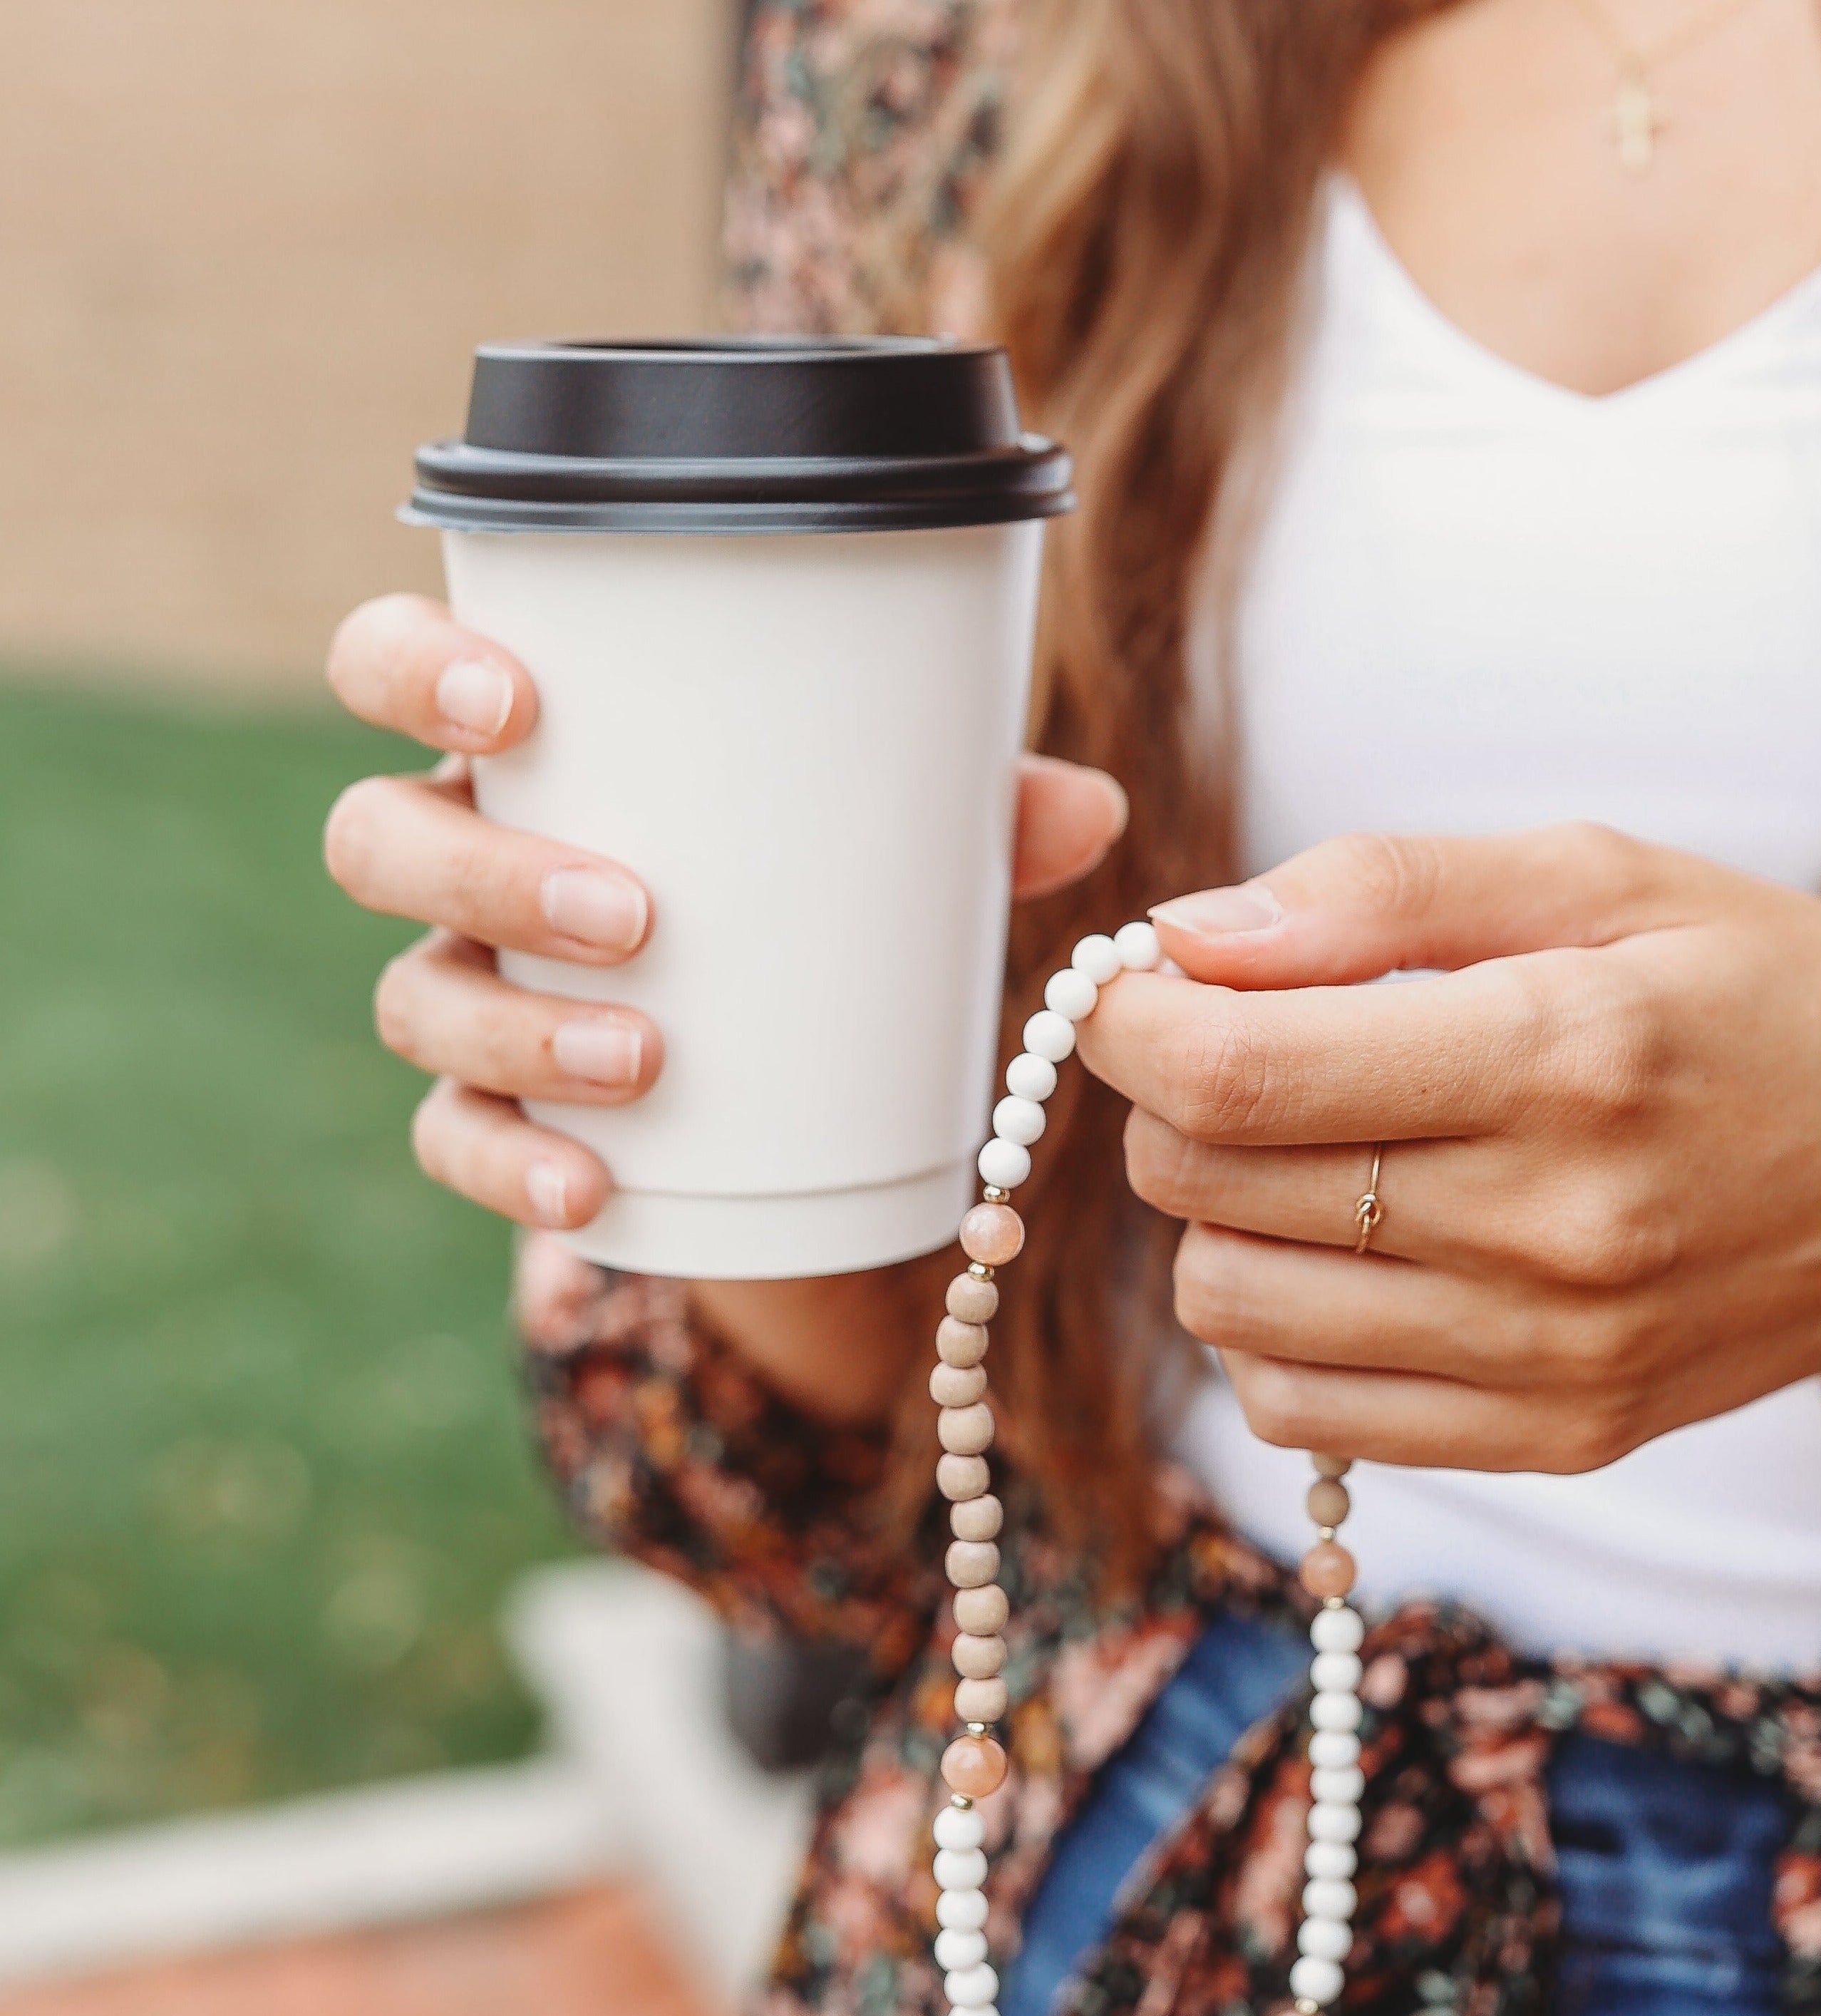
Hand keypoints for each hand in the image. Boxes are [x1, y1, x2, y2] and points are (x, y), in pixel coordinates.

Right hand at [323, 592, 1129, 1230]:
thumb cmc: (814, 901)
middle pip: (380, 841)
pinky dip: (516, 1166)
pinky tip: (591, 1192)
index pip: (392, 672)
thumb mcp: (891, 852)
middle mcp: (467, 864)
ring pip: (414, 1001)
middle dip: (485, 872)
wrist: (797, 1084)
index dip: (412, 670)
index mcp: (535, 754)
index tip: (513, 701)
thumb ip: (975, 819)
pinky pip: (455, 1144)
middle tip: (633, 914)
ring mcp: (466, 995)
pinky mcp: (492, 1119)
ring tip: (644, 1057)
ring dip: (517, 1030)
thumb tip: (1093, 808)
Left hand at [1074, 826, 1820, 1472]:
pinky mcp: (1554, 1438)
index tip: (1131, 988)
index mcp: (1564, 1054)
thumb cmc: (1775, 1003)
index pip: (1235, 1074)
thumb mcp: (1609, 875)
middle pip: (1204, 1187)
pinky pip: (1300, 1412)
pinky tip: (1350, 1256)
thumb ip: (1383, 890)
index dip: (1128, 1025)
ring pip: (1228, 1308)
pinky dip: (1278, 1327)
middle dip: (1176, 1103)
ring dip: (1221, 1218)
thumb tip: (1186, 936)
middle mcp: (1552, 1226)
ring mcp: (1551, 1356)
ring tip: (1319, 1154)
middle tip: (1252, 1048)